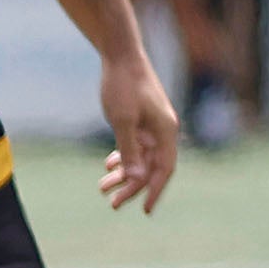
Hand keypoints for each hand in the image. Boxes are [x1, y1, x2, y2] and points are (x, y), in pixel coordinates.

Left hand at [96, 49, 180, 212]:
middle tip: (113, 204)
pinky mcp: (139, 120)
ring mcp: (151, 125)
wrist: (120, 56)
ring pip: (140, 158)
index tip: (146, 211)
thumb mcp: (122, 120)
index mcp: (166, 131)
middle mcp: (163, 130)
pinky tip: (108, 167)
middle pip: (151, 167)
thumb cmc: (122, 86)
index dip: (156, 191)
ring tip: (102, 189)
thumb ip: (129, 150)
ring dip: (123, 174)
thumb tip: (137, 178)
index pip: (165, 169)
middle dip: (133, 187)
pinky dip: (122, 158)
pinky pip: (134, 146)